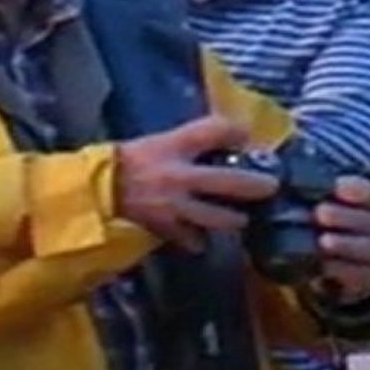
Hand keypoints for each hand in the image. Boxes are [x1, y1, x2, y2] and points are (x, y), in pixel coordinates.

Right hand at [116, 116, 278, 251]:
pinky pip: (193, 239)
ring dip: (234, 218)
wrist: (98, 190)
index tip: (247, 135)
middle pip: (231, 180)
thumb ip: (189, 140)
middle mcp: (180, 175)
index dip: (237, 131)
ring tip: (241, 218)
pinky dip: (199, 239)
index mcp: (173, 146)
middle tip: (271, 187)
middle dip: (256, 185)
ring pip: (219, 217)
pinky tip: (202, 237)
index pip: (215, 130)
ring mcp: (176, 206)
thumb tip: (226, 137)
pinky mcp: (167, 228)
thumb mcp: (158, 141)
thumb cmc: (126, 160)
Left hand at [313, 175, 369, 302]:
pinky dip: (341, 270)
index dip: (355, 189)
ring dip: (344, 245)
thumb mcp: (330, 208)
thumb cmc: (334, 227)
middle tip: (320, 213)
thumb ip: (318, 197)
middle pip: (368, 221)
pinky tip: (324, 265)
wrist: (347, 265)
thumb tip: (283, 186)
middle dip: (343, 216)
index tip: (337, 188)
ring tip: (323, 242)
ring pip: (367, 250)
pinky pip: (359, 275)